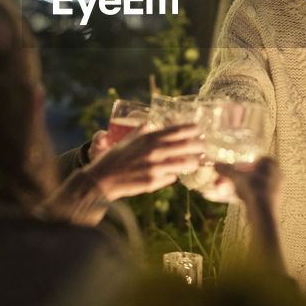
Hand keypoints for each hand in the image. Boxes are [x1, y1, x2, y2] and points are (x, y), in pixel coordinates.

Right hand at [82, 124, 203, 201]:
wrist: (103, 178)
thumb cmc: (116, 157)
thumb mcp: (129, 138)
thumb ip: (142, 130)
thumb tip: (152, 123)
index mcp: (149, 137)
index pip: (177, 130)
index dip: (192, 129)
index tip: (198, 129)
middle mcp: (154, 150)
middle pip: (187, 146)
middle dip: (199, 146)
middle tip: (203, 147)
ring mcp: (155, 167)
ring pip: (185, 164)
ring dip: (192, 163)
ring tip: (194, 163)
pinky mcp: (153, 182)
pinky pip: (172, 177)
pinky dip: (173, 175)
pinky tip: (173, 174)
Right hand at [214, 158, 280, 210]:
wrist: (262, 211)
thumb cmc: (253, 188)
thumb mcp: (236, 177)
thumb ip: (227, 170)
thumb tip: (216, 165)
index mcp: (272, 164)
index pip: (260, 159)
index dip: (248, 163)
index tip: (239, 168)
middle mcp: (277, 175)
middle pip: (258, 173)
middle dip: (245, 176)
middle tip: (235, 179)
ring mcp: (277, 189)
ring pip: (259, 184)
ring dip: (248, 186)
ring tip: (236, 190)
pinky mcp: (274, 201)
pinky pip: (261, 195)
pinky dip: (251, 196)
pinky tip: (242, 200)